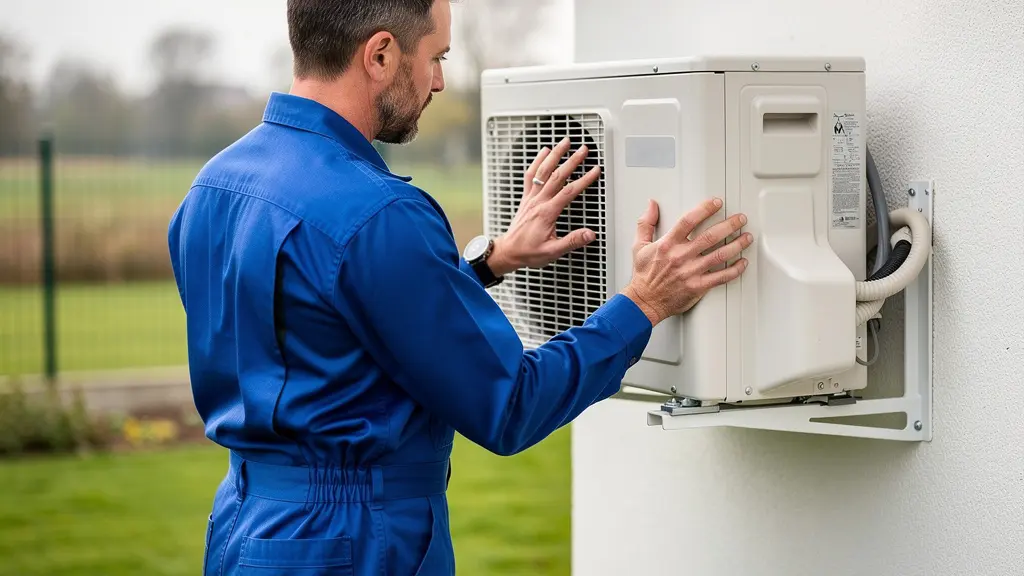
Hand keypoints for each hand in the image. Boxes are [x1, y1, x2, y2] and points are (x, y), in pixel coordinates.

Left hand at [487, 137, 600, 275]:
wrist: (509, 251)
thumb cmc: (529, 252)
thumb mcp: (552, 251)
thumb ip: (572, 242)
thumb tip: (589, 234)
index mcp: (547, 213)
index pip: (569, 192)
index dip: (583, 180)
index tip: (594, 171)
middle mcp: (538, 202)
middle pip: (557, 176)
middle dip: (572, 161)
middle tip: (584, 150)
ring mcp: (531, 198)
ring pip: (543, 171)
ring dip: (555, 155)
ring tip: (565, 142)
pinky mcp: (526, 198)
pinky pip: (530, 175)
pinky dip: (537, 161)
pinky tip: (544, 151)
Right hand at [622, 198, 752, 325]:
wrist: (644, 302)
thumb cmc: (643, 276)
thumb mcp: (639, 246)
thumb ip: (646, 223)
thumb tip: (651, 205)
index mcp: (668, 244)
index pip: (689, 221)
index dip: (705, 209)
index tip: (717, 203)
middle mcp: (681, 257)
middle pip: (710, 236)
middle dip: (730, 225)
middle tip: (740, 219)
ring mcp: (691, 272)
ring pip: (720, 255)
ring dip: (737, 245)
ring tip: (746, 237)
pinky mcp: (698, 286)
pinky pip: (722, 277)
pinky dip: (735, 269)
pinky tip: (742, 262)